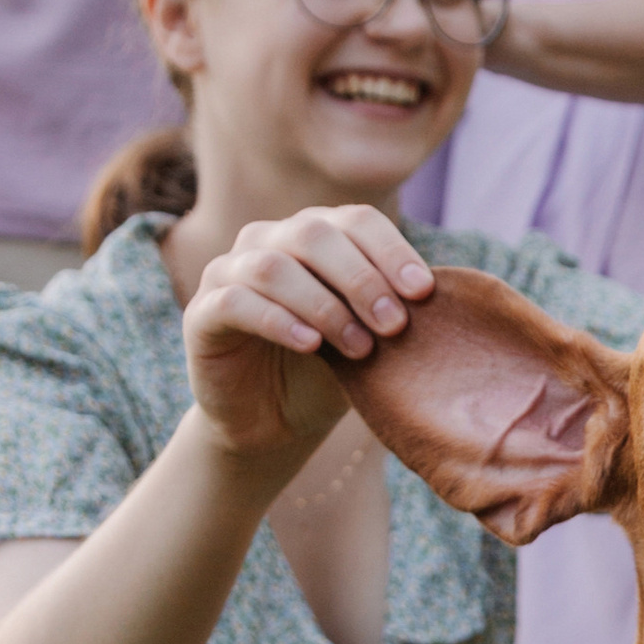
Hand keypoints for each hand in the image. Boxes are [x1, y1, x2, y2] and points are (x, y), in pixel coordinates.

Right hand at [183, 208, 436, 463]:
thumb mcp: (368, 336)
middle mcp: (269, 241)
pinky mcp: (203, 313)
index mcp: (315, 236)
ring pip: (273, 266)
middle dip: (362, 278)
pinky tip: (310, 346)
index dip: (392, 250)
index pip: (356, 220)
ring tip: (359, 348)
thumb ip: (390, 307)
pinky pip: (236, 301)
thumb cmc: (328, 371)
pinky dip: (278, 320)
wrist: (274, 424)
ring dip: (324, 306)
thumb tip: (441, 296)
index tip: (424, 293)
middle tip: (394, 325)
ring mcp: (228, 272)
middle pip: (315, 234)